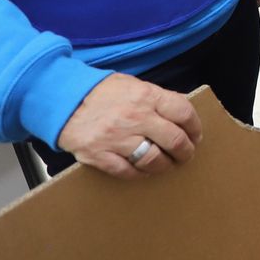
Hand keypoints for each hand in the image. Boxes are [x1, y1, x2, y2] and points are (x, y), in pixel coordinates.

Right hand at [54, 74, 202, 179]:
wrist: (63, 99)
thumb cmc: (100, 92)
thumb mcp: (133, 85)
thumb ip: (156, 99)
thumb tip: (179, 114)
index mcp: (146, 96)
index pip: (183, 112)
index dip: (195, 127)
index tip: (196, 135)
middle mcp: (135, 117)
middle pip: (174, 140)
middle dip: (185, 151)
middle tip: (186, 155)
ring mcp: (117, 138)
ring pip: (154, 160)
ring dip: (165, 165)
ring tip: (167, 165)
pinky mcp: (100, 155)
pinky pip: (128, 171)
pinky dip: (140, 174)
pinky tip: (143, 170)